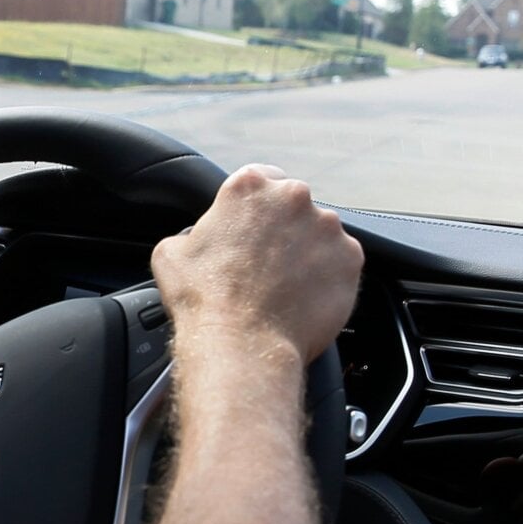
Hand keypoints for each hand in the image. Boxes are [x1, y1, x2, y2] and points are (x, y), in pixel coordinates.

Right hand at [151, 165, 363, 364]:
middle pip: (295, 206)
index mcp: (250, 186)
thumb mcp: (172, 253)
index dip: (258, 209)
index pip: (262, 181)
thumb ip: (192, 233)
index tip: (256, 229)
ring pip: (321, 234)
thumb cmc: (204, 300)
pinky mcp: (350, 258)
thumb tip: (194, 240)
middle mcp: (293, 197)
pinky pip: (342, 263)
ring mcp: (327, 227)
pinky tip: (306, 299)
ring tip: (287, 287)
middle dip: (285, 230)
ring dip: (309, 253)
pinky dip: (329, 278)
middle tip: (268, 264)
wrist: (241, 343)